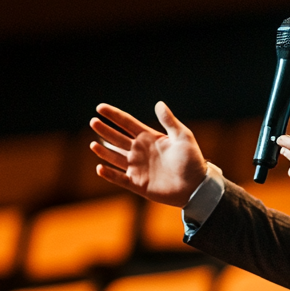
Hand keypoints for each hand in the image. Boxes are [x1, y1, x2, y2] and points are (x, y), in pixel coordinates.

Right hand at [90, 101, 206, 206]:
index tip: (99, 108)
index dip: (113, 115)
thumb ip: (169, 121)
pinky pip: (120, 179)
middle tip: (93, 122)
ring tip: (93, 144)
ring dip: (104, 151)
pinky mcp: (138, 184)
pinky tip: (99, 168)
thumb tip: (159, 104)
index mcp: (150, 138)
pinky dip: (109, 174)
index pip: (127, 123)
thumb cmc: (192, 161)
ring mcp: (138, 168)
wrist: (196, 186)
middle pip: (117, 139)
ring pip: (115, 158)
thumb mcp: (183, 137)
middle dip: (105, 131)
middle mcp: (141, 152)